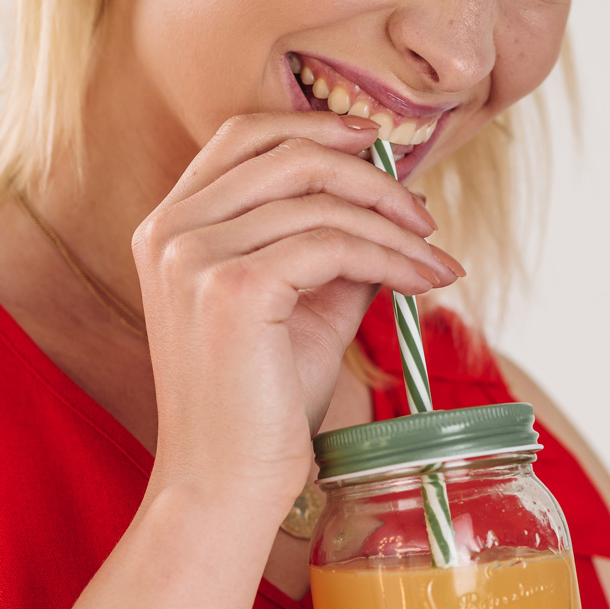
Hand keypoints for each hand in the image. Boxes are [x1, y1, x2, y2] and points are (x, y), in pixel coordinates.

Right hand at [132, 112, 462, 521]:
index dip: (317, 125)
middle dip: (372, 175)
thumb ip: (336, 244)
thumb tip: (400, 201)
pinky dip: (393, 259)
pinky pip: (336, 246)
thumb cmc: (263, 401)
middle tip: (425, 216)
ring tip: (438, 261)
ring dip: (396, 226)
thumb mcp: (304, 304)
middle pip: (289, 153)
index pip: (244, 135)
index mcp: (172, 223)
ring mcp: (194, 255)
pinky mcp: (232, 288)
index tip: (379, 145)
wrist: (227, 483)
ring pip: (322, 201)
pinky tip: (425, 282)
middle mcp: (172, 229)